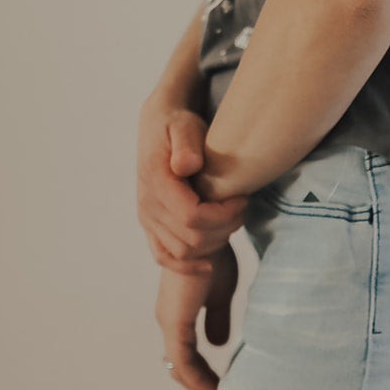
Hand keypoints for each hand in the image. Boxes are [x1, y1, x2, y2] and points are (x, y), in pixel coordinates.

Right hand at [137, 92, 248, 274]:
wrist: (160, 126)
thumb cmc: (178, 123)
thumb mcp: (185, 125)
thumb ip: (186, 142)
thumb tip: (186, 165)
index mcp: (155, 181)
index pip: (192, 217)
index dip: (223, 215)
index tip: (242, 198)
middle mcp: (147, 205)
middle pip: (191, 238)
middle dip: (224, 228)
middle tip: (241, 208)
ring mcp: (147, 218)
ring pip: (184, 252)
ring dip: (214, 242)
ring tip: (230, 220)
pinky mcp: (151, 226)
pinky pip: (164, 257)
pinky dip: (187, 266)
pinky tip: (209, 264)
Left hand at [155, 241, 240, 389]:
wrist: (208, 234)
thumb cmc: (216, 256)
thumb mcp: (222, 292)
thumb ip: (217, 318)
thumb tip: (218, 344)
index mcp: (178, 313)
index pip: (187, 355)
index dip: (204, 376)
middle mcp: (169, 320)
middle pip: (181, 367)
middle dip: (201, 388)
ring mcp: (169, 323)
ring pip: (181, 369)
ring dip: (201, 388)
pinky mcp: (175, 323)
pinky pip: (184, 362)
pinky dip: (199, 380)